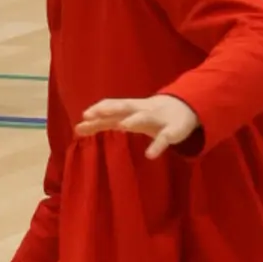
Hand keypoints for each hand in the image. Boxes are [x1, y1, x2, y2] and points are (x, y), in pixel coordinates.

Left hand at [76, 93, 200, 159]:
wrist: (185, 107)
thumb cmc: (148, 115)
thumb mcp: (126, 117)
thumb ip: (105, 122)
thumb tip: (77, 128)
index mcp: (130, 108)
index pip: (111, 107)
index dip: (97, 111)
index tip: (82, 119)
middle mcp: (141, 110)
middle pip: (123, 107)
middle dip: (108, 109)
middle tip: (92, 114)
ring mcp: (157, 118)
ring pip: (144, 117)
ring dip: (134, 120)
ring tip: (122, 126)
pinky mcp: (172, 129)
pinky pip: (165, 138)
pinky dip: (157, 146)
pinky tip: (150, 155)